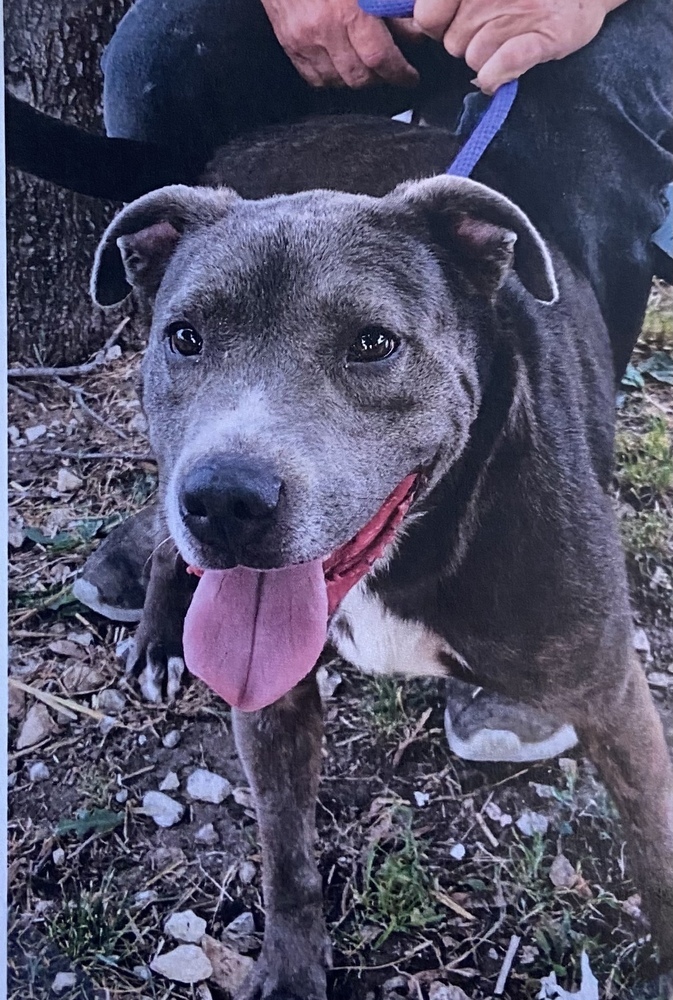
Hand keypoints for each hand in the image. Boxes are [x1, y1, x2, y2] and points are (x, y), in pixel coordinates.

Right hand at [260, 0, 419, 88]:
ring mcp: (302, 41)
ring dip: (355, 78)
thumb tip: (411, 30)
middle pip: (358, 76)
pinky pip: (313, 76)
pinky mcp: (289, 43)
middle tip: (390, 70)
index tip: (409, 76)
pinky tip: (340, 65)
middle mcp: (323, 30)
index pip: (379, 57)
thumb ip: (387, 4)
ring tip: (366, 66)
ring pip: (336, 81)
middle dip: (379, 77)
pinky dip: (331, 76)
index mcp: (346, 10)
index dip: (399, 72)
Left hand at [413, 0, 626, 92]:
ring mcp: (516, 15)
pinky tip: (501, 72)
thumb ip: (447, 3)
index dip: (438, 24)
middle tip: (496, 22)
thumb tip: (420, 24)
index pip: (427, 16)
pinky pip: (497, 69)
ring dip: (488, 56)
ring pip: (473, 59)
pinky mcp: (542, 38)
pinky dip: (495, 76)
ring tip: (514, 33)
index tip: (455, 19)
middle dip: (468, 40)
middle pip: (451, 43)